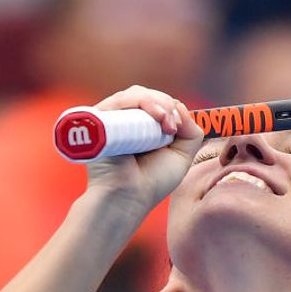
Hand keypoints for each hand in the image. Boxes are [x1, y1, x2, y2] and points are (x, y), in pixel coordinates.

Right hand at [84, 85, 203, 213]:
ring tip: (166, 124)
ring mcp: (112, 118)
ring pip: (136, 94)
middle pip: (148, 95)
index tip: (178, 127)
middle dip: (167, 105)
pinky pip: (121, 100)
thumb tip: (180, 106)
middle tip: (173, 127)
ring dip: (157, 103)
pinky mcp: (99, 119)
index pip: (158, 103)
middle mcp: (125, 120)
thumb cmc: (151, 182)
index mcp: (142, 127)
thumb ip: (191, 132)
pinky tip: (156, 116)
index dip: (172, 109)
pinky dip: (142, 102)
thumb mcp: (181, 155)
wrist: (128, 197)